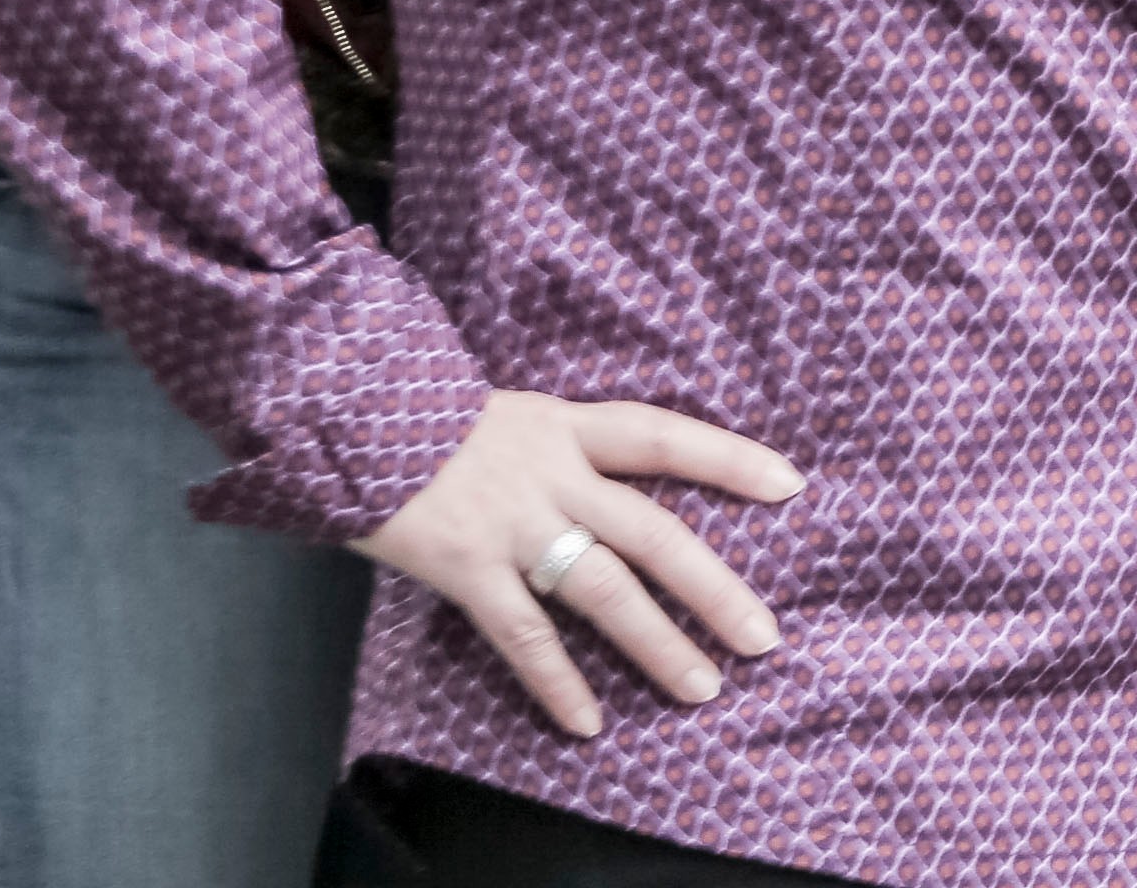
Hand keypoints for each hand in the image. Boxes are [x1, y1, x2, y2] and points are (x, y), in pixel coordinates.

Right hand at [349, 389, 803, 739]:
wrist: (344, 419)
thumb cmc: (428, 420)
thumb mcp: (512, 416)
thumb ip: (565, 454)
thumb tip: (611, 497)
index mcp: (569, 426)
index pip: (666, 436)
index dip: (730, 457)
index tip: (791, 484)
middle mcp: (554, 473)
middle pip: (654, 531)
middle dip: (714, 588)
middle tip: (763, 638)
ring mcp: (513, 523)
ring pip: (603, 589)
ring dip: (655, 644)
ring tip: (702, 688)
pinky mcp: (467, 568)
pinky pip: (522, 634)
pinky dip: (556, 680)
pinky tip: (587, 720)